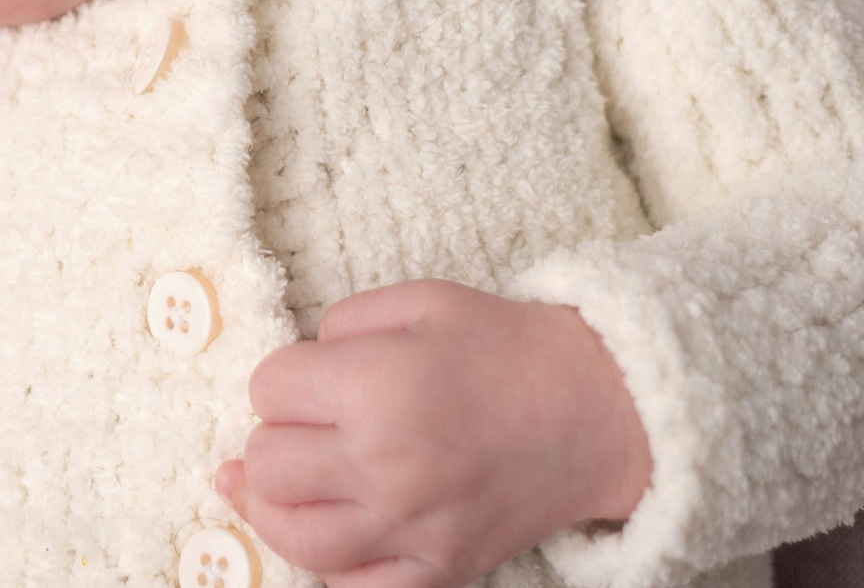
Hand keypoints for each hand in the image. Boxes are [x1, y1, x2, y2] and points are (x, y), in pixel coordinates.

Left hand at [216, 280, 650, 587]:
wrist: (595, 409)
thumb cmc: (505, 348)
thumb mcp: (419, 301)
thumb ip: (339, 325)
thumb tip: (297, 370)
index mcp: (375, 386)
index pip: (268, 390)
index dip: (281, 380)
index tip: (306, 379)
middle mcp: (388, 463)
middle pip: (269, 465)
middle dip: (273, 439)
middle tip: (304, 428)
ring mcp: (414, 526)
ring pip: (294, 537)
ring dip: (276, 508)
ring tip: (280, 487)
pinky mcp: (443, 569)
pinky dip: (331, 567)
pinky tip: (330, 533)